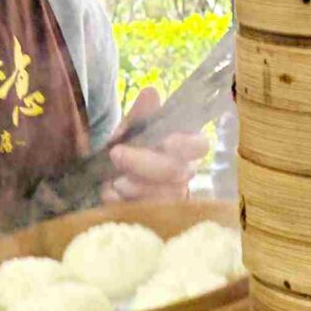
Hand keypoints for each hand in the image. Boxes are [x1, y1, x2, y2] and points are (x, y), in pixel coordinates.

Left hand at [102, 87, 209, 204]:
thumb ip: (142, 113)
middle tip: (116, 154)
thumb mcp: (132, 128)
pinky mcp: (157, 217)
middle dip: (143, 163)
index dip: (187, 145)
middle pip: (175, 172)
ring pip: (160, 195)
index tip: (166, 141)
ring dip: (132, 185)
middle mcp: (185, 172)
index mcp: (185, 146)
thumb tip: (151, 93)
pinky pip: (144, 212)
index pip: (200, 145)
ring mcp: (173, 197)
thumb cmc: (130, 147)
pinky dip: (122, 202)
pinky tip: (110, 194)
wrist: (110, 176)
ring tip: (112, 180)